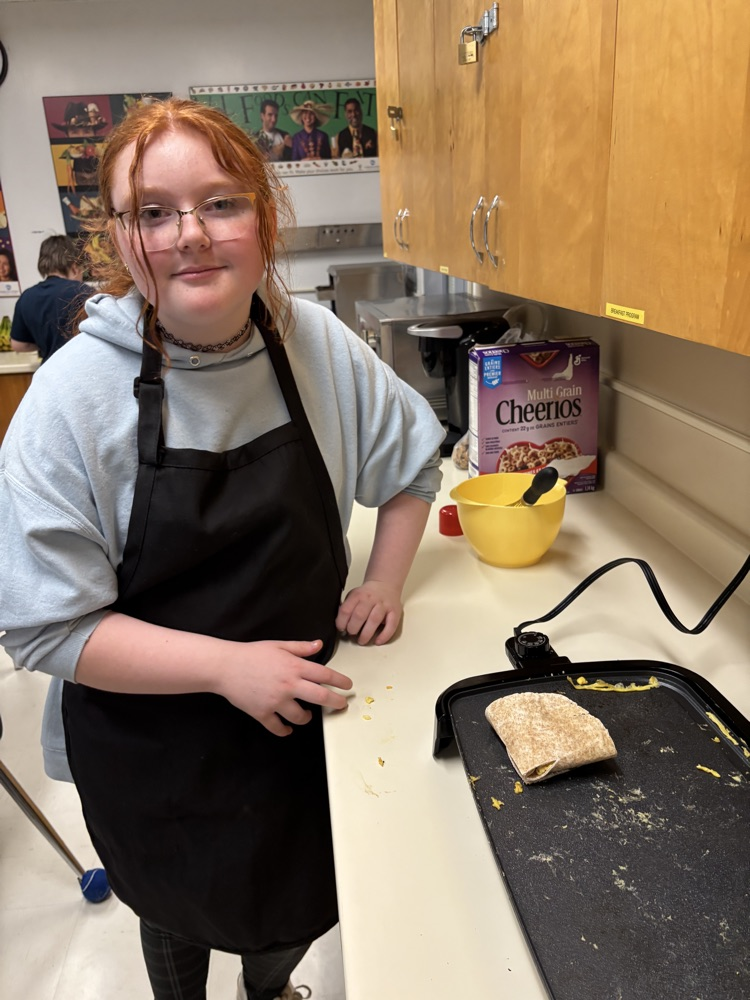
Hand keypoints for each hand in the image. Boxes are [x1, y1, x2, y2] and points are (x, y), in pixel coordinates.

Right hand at [215, 639, 352, 736]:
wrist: (225, 667)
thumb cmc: (252, 653)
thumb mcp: (278, 645)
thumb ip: (301, 647)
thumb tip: (319, 645)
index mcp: (294, 666)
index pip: (325, 675)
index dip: (340, 681)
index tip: (348, 686)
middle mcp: (289, 685)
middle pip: (321, 697)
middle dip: (336, 702)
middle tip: (342, 705)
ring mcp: (276, 701)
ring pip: (300, 716)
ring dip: (307, 717)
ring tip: (307, 715)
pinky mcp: (262, 713)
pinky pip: (278, 727)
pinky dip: (285, 730)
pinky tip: (288, 728)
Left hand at [336, 580, 402, 645]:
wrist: (386, 585)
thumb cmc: (367, 595)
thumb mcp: (354, 595)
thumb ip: (347, 607)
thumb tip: (340, 623)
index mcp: (358, 595)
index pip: (346, 609)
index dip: (341, 622)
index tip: (341, 629)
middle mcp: (371, 599)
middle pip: (359, 615)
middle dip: (353, 628)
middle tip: (352, 634)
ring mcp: (384, 605)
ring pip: (374, 620)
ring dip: (366, 634)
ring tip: (362, 640)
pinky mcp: (395, 612)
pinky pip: (391, 625)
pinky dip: (384, 635)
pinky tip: (378, 641)